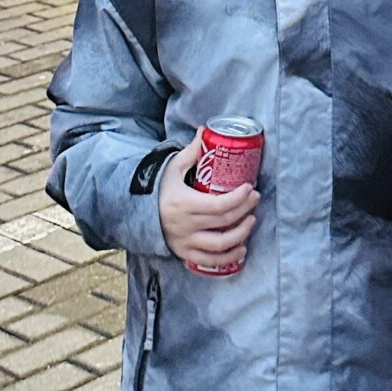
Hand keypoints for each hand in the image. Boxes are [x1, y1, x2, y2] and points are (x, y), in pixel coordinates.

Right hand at [156, 136, 259, 275]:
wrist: (136, 213)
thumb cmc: (160, 189)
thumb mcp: (172, 168)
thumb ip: (191, 152)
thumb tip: (206, 130)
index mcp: (183, 203)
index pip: (217, 205)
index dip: (238, 198)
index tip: (250, 188)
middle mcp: (184, 225)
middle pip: (223, 222)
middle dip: (244, 210)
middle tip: (255, 199)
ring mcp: (185, 242)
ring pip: (219, 244)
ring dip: (241, 234)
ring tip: (251, 221)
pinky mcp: (185, 254)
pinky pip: (210, 261)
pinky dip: (228, 257)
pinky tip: (241, 248)